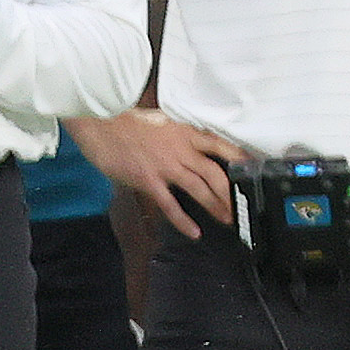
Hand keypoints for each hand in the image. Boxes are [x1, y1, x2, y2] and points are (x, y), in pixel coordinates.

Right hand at [68, 109, 248, 235]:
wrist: (100, 121)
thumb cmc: (121, 118)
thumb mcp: (156, 118)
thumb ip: (170, 134)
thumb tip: (175, 143)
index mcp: (184, 131)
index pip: (220, 144)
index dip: (238, 157)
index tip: (250, 167)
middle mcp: (181, 150)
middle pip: (215, 173)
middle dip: (230, 192)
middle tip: (238, 205)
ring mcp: (166, 167)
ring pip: (200, 189)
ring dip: (216, 206)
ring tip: (227, 219)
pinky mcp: (149, 181)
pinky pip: (171, 205)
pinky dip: (184, 220)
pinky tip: (194, 232)